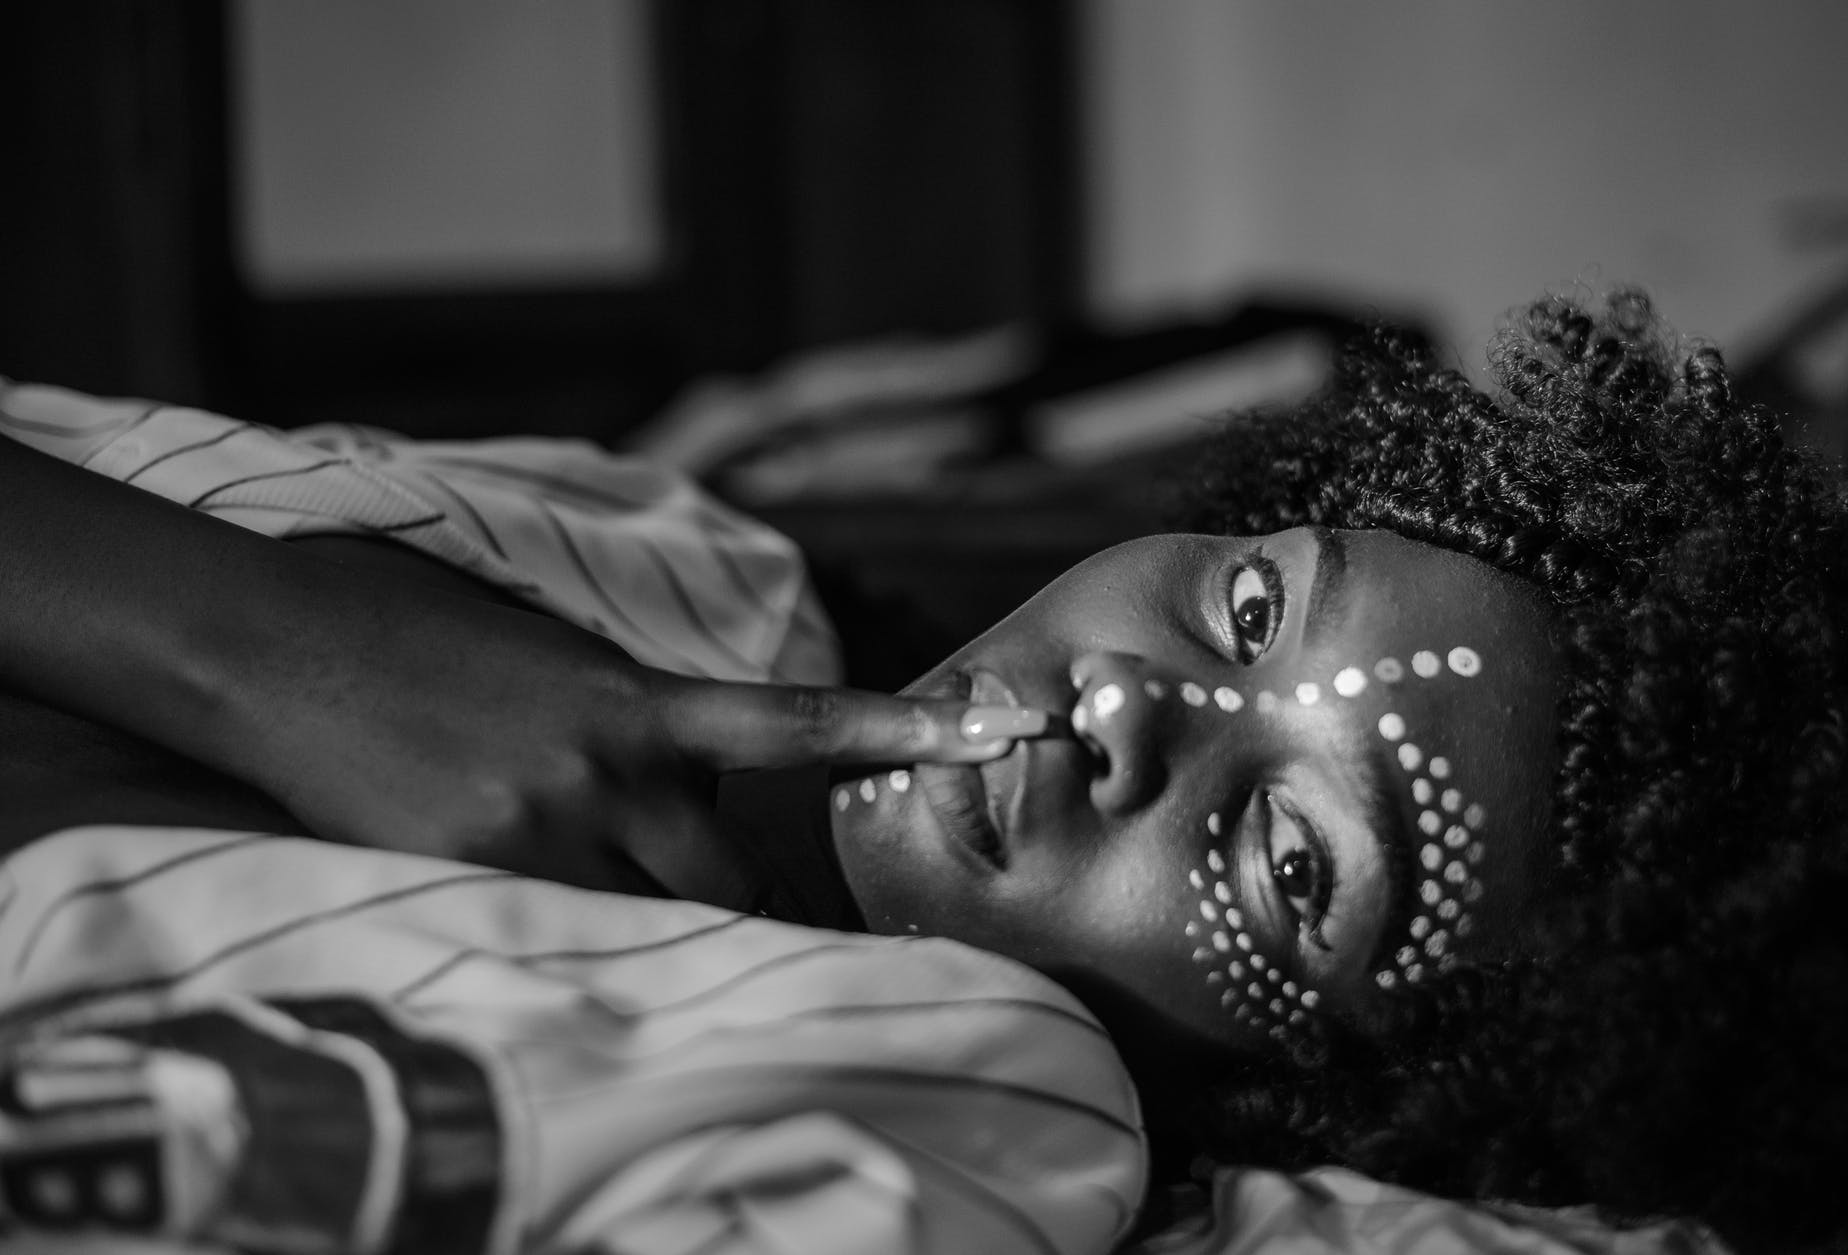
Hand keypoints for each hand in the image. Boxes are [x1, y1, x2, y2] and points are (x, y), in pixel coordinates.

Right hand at [209, 570, 1044, 901]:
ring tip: (617, 917)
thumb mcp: (560, 665)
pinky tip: (519, 891)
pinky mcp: (474, 879)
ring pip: (653, 926)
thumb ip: (645, 725)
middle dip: (760, 923)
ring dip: (656, 934)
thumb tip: (696, 788)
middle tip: (786, 952)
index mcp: (641, 702)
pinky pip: (561, 938)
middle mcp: (610, 776)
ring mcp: (543, 836)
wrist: (277, 648)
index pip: (801, 722)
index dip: (903, 727)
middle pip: (733, 885)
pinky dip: (567, 932)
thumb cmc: (421, 639)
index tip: (999, 726)